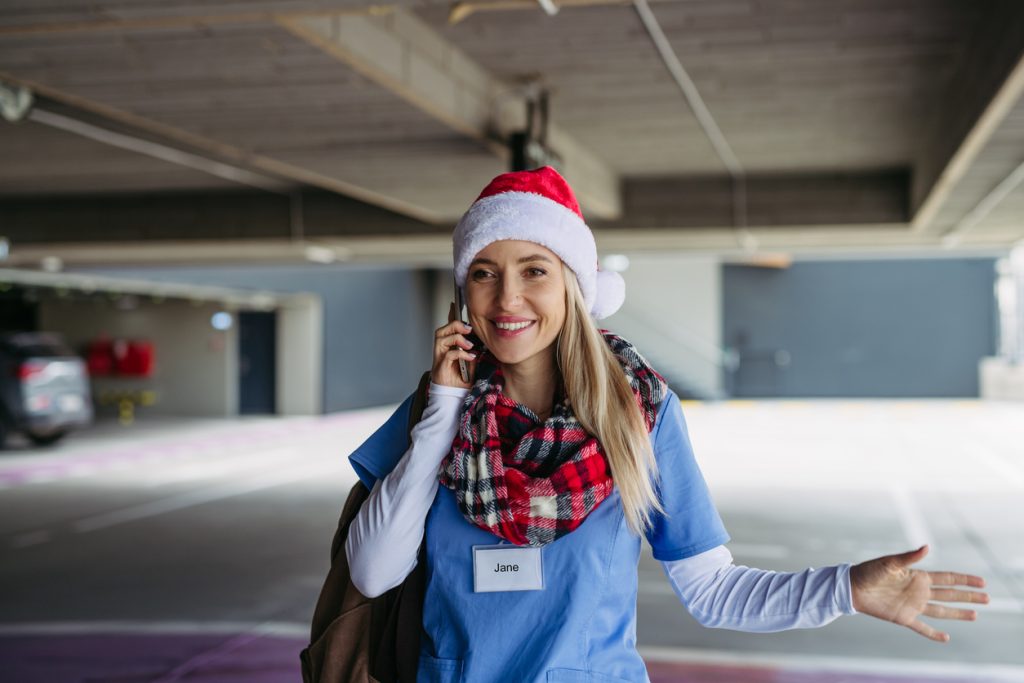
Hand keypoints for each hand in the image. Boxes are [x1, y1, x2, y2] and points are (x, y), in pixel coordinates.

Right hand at [431, 302, 476, 388]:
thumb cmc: (461, 378)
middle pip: (442, 329)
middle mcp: (441, 349)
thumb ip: (473, 350)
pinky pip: (448, 354)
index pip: (448, 327)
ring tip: (469, 344)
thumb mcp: (472, 362)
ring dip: (457, 338)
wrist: (455, 395)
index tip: (455, 304)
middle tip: (468, 329)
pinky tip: (470, 357)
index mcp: (449, 346)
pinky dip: (460, 354)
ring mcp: (439, 357)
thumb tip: (480, 341)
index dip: (450, 315)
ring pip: (441, 338)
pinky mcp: (440, 367)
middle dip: (455, 325)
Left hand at [849, 545, 988, 641]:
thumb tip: (927, 547)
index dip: (965, 579)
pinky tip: (946, 638)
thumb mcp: (889, 563)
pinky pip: (922, 627)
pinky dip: (933, 633)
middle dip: (968, 596)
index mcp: (918, 576)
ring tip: (976, 615)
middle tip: (988, 598)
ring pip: (942, 611)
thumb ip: (909, 557)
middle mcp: (919, 591)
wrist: (852, 587)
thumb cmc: (869, 571)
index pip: (948, 578)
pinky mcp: (904, 618)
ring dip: (958, 614)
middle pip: (950, 594)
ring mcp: (913, 605)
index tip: (981, 581)